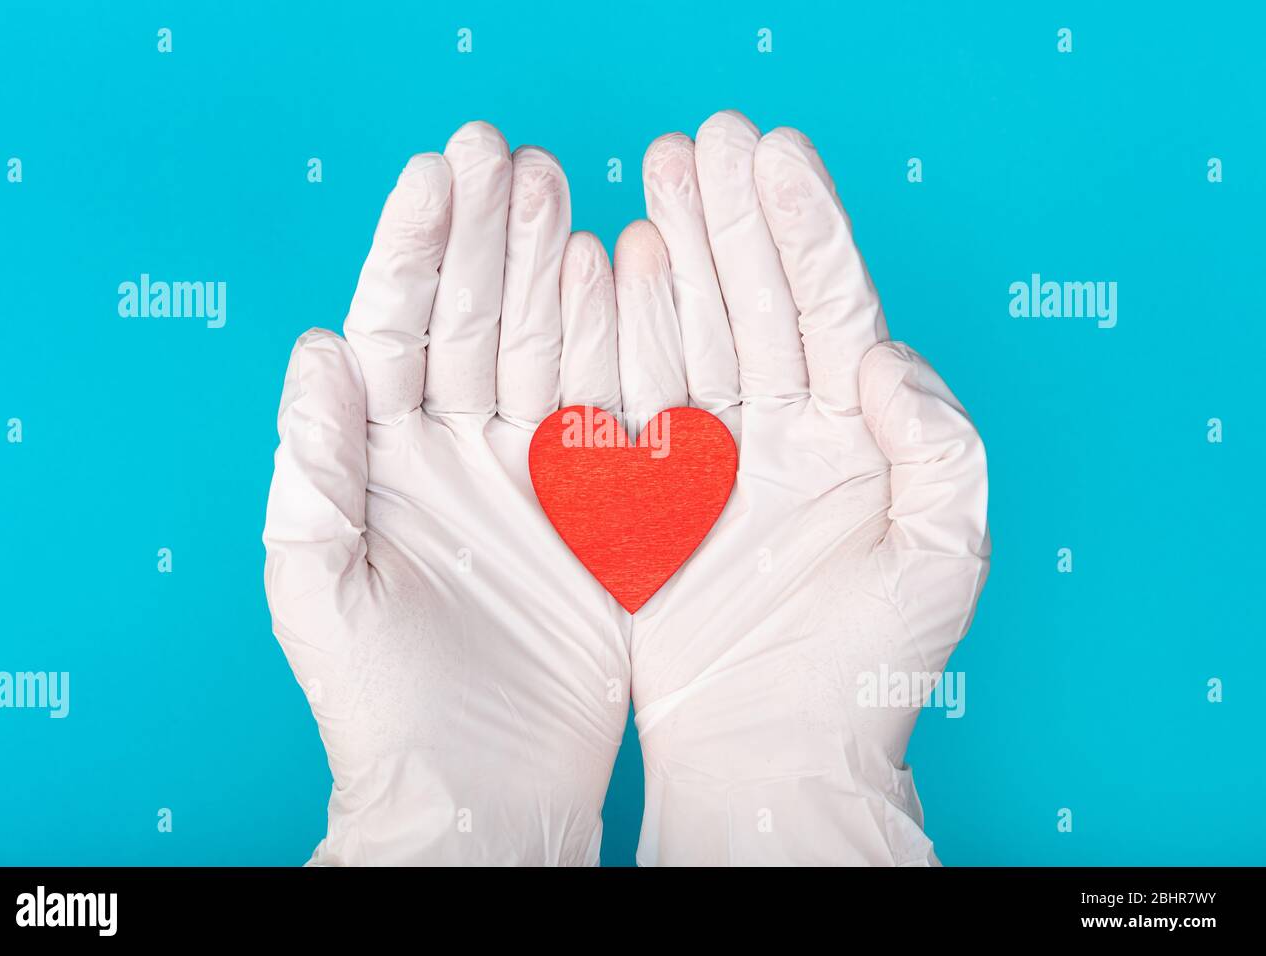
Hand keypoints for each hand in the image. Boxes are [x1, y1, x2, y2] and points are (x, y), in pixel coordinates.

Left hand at [263, 122, 630, 864]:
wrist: (480, 794)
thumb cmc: (383, 706)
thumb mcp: (322, 586)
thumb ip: (314, 466)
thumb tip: (314, 346)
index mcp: (383, 464)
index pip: (395, 329)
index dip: (414, 248)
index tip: (441, 172)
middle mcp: (455, 456)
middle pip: (472, 320)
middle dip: (489, 236)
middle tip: (512, 154)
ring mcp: (531, 476)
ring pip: (544, 349)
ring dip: (553, 270)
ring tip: (565, 193)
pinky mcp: (598, 510)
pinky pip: (608, 411)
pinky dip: (617, 345)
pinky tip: (623, 278)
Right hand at [627, 110, 990, 864]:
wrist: (768, 755)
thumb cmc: (867, 671)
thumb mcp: (943, 556)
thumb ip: (939, 444)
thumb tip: (886, 356)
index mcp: (853, 436)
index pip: (830, 306)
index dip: (803, 227)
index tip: (770, 152)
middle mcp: (780, 433)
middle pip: (753, 301)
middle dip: (729, 220)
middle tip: (697, 141)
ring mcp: (708, 458)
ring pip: (686, 333)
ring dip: (669, 256)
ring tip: (649, 181)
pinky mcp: (645, 491)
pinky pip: (626, 397)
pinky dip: (613, 334)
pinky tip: (602, 268)